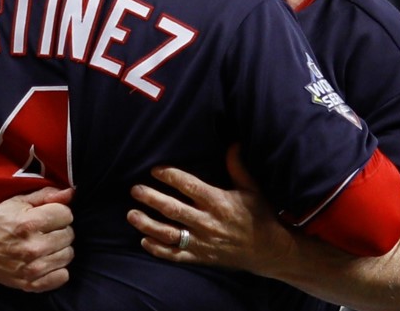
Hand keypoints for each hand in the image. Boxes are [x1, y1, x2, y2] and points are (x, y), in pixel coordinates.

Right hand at [0, 187, 75, 292]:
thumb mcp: (18, 202)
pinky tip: (46, 261)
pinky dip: (58, 269)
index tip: (48, 216)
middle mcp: (32, 247)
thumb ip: (46, 195)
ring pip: (68, 255)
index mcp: (29, 223)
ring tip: (44, 245)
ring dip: (59, 249)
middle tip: (45, 231)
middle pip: (69, 235)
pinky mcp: (31, 284)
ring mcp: (32, 268)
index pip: (67, 215)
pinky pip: (62, 276)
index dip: (59, 213)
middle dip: (59, 230)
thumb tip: (71, 193)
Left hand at [126, 145, 294, 276]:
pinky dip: (158, 250)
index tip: (155, 170)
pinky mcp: (201, 257)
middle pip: (173, 209)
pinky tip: (144, 241)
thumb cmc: (260, 215)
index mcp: (219, 202)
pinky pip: (175, 255)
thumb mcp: (252, 188)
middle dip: (151, 198)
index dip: (170, 176)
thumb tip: (233, 142)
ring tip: (131, 215)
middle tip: (135, 190)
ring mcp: (202, 242)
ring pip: (169, 233)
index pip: (189, 186)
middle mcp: (208, 222)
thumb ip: (238, 166)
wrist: (269, 251)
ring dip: (147, 224)